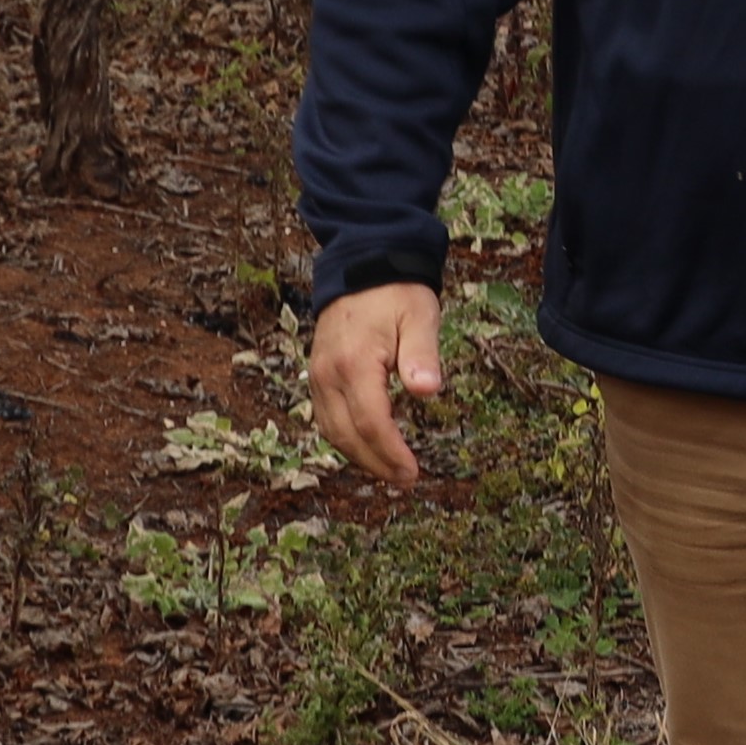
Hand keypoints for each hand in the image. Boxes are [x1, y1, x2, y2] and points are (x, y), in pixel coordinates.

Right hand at [307, 283, 445, 486]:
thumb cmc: (397, 292)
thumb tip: (428, 390)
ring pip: (332, 431)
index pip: (371, 422)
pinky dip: (346, 439)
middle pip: (347, 435)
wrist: (363, 266)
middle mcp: (329, 374)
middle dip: (376, 463)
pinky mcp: (317, 374)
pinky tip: (367, 448)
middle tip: (406, 479)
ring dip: (359, 456)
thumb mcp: (420, 316)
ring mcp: (318, 375)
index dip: (391, 453)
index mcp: (355, 362)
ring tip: (389, 471)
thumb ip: (422, 354)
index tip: (413, 471)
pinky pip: (326, 417)